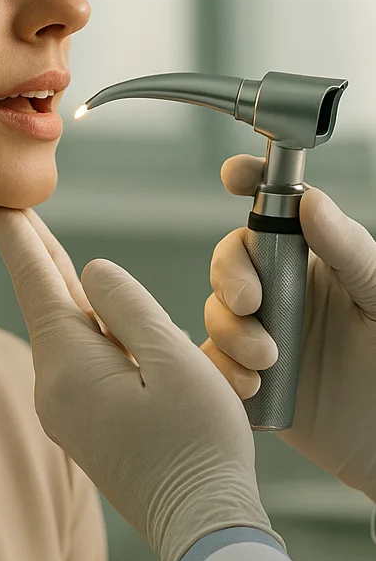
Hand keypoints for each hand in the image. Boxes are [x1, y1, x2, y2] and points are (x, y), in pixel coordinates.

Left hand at [0, 204, 281, 560]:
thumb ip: (128, 306)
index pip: (36, 284)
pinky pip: (81, 360)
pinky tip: (91, 311)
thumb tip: (91, 271)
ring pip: (67, 332)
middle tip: (14, 213)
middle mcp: (53, 387)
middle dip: (37, 256)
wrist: (203, 531)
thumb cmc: (198, 443)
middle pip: (48, 304)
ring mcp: (66, 411)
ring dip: (67, 291)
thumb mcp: (172, 358)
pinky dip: (87, 328)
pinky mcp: (84, 426)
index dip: (21, 239)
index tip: (0, 206)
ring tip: (46, 249)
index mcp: (68, 365)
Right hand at [202, 154, 375, 501]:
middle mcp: (281, 289)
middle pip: (230, 259)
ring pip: (216, 310)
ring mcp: (259, 331)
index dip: (249, 183)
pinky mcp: (244, 373)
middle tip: (251, 302)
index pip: (274, 209)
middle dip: (230, 276)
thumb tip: (311, 204)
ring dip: (231, 331)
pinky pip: (211, 360)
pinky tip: (251, 384)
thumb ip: (349, 250)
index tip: (234, 177)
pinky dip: (221, 368)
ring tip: (267, 360)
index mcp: (314, 260)